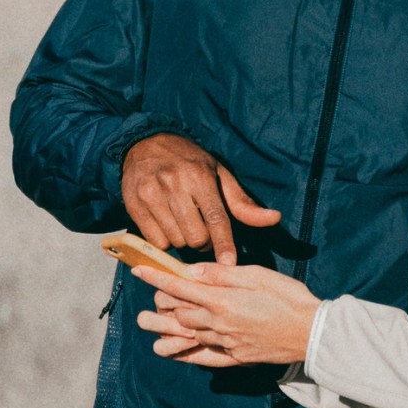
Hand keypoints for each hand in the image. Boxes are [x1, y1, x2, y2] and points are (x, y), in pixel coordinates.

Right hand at [122, 134, 280, 264]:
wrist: (145, 144)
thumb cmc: (189, 162)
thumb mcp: (218, 174)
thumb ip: (242, 203)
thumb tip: (274, 219)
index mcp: (199, 176)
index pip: (216, 218)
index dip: (224, 244)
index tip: (230, 263)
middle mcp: (174, 184)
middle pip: (195, 237)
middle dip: (203, 242)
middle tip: (203, 233)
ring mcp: (151, 195)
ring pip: (174, 242)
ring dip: (183, 241)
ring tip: (184, 225)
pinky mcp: (133, 205)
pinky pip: (154, 241)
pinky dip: (164, 240)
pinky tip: (166, 225)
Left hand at [134, 263, 318, 367]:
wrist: (311, 333)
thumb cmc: (288, 297)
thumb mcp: (257, 275)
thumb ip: (222, 274)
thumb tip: (193, 271)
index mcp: (223, 300)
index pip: (181, 287)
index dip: (157, 279)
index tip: (139, 271)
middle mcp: (219, 324)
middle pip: (180, 312)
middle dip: (162, 302)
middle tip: (154, 294)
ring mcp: (225, 343)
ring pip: (188, 334)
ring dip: (168, 326)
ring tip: (152, 321)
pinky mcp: (235, 358)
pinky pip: (203, 357)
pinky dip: (185, 353)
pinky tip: (173, 350)